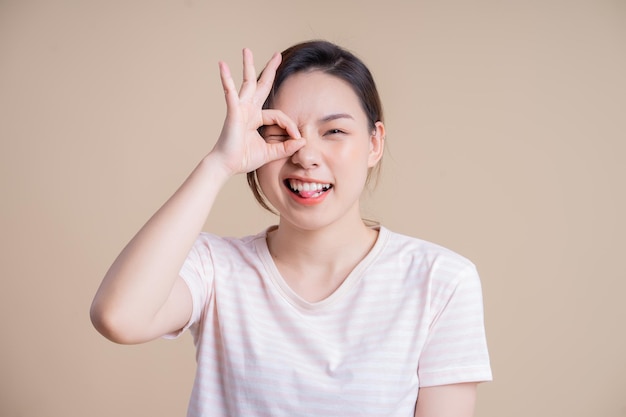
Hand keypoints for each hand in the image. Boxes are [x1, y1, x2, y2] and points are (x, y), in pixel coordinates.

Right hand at [210, 48, 304, 175]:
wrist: (227, 166)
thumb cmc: (243, 159)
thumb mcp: (270, 153)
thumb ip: (286, 147)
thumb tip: (302, 141)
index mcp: (256, 119)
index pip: (278, 115)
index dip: (290, 125)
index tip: (297, 138)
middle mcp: (248, 110)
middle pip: (261, 86)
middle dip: (270, 70)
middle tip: (277, 55)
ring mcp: (240, 109)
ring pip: (247, 83)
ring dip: (248, 66)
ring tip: (246, 50)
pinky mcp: (232, 112)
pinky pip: (230, 93)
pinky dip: (227, 80)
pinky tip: (222, 66)